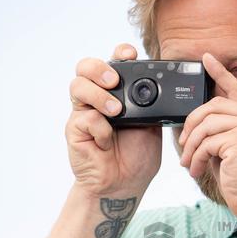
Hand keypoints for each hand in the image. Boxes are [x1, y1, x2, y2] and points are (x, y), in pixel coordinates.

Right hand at [66, 43, 161, 198]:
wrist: (124, 184)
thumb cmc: (138, 156)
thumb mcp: (153, 125)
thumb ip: (152, 104)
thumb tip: (161, 84)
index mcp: (119, 92)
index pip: (115, 63)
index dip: (120, 53)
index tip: (131, 55)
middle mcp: (99, 97)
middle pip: (87, 67)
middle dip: (100, 68)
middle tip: (115, 81)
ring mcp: (84, 112)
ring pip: (78, 85)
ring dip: (98, 95)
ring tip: (115, 111)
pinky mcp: (75, 128)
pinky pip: (85, 118)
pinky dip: (101, 129)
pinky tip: (107, 143)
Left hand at [178, 52, 236, 228]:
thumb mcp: (235, 153)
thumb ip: (222, 134)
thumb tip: (196, 125)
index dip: (221, 73)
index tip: (206, 59)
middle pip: (214, 105)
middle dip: (192, 123)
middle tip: (183, 144)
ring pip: (207, 124)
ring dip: (191, 146)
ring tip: (188, 163)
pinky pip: (207, 142)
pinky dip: (196, 157)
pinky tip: (196, 170)